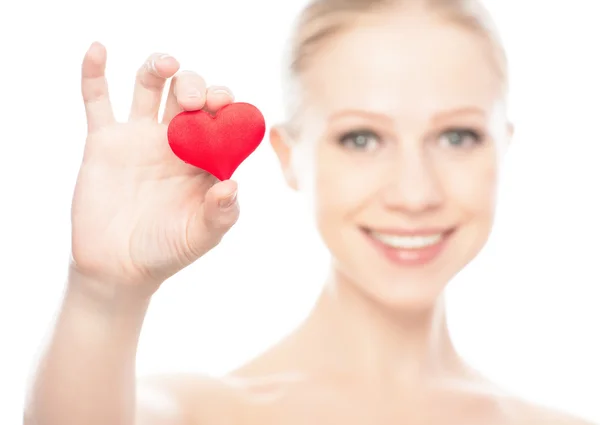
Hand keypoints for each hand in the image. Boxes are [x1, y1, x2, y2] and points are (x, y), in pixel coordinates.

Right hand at [70, 42, 239, 293]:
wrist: (118, 267)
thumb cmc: (167, 252)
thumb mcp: (201, 237)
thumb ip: (221, 213)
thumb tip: (233, 185)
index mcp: (204, 158)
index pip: (220, 118)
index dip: (225, 104)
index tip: (224, 103)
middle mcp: (175, 141)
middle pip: (187, 95)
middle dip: (195, 86)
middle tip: (194, 101)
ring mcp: (139, 138)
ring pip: (149, 87)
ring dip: (159, 68)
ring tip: (166, 66)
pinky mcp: (104, 142)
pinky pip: (97, 100)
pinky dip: (94, 73)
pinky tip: (98, 50)